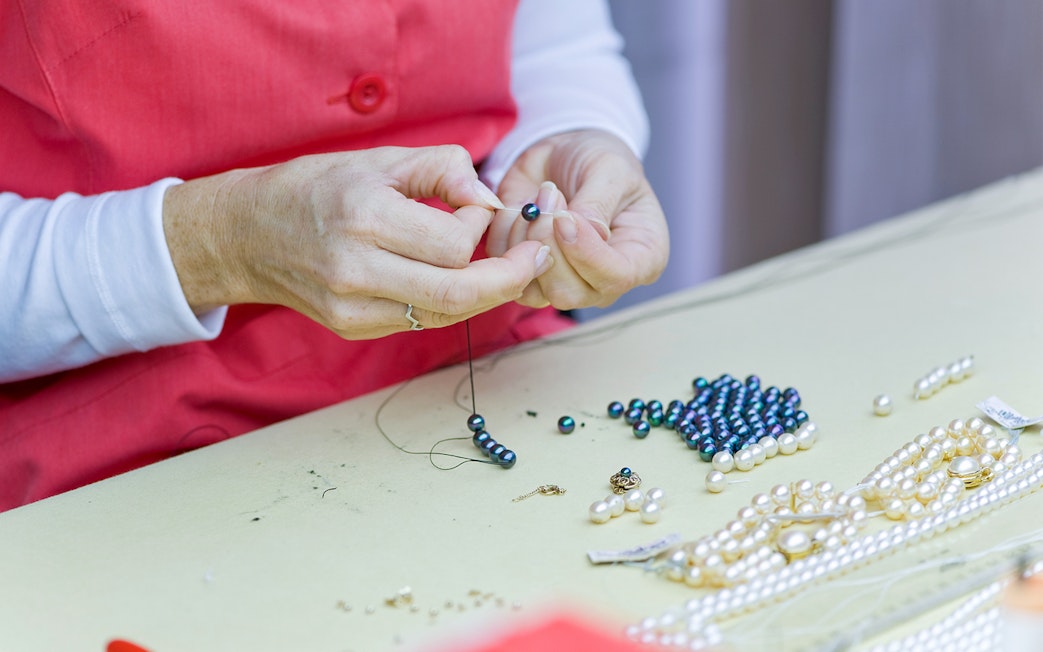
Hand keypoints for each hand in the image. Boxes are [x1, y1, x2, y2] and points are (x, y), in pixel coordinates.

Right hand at [162, 146, 553, 337]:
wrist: (246, 234)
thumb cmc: (315, 187)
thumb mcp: (378, 160)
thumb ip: (442, 168)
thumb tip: (488, 200)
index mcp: (363, 218)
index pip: (453, 244)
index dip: (481, 227)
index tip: (479, 207)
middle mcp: (356, 270)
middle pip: (458, 293)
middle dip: (509, 278)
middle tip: (535, 257)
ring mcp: (352, 307)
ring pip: (445, 314)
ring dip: (485, 293)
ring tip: (505, 266)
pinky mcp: (352, 326)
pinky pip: (420, 320)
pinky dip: (450, 301)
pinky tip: (457, 278)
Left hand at [488, 130, 668, 308]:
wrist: (564, 153)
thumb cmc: (599, 160)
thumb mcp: (611, 169)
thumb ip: (597, 204)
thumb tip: (580, 233)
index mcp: (640, 260)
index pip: (615, 278)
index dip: (586, 253)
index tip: (565, 217)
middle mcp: (601, 280)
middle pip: (567, 293)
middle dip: (550, 243)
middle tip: (551, 196)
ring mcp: (562, 282)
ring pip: (532, 290)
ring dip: (526, 238)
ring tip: (542, 196)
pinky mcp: (527, 272)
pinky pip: (507, 269)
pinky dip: (507, 235)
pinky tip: (524, 207)